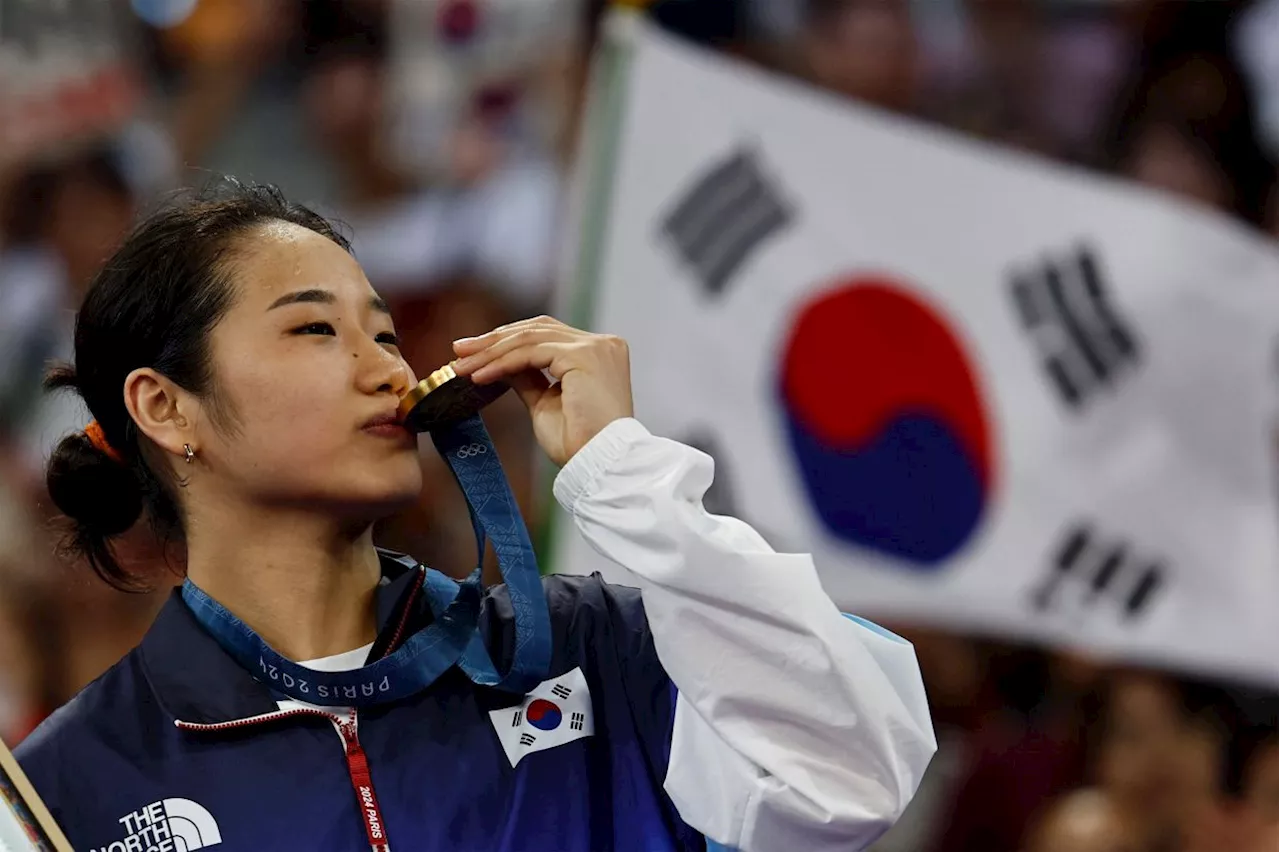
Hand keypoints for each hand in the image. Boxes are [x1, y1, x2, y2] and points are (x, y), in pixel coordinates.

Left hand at [452, 317, 633, 465]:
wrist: (600, 463)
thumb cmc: (578, 443)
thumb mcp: (546, 403)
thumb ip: (529, 378)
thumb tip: (502, 364)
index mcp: (598, 353)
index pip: (546, 334)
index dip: (508, 341)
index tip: (474, 353)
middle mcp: (602, 344)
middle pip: (537, 329)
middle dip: (493, 340)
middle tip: (459, 351)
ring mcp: (594, 347)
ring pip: (530, 338)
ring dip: (491, 352)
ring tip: (462, 366)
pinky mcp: (584, 355)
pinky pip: (531, 353)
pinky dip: (502, 363)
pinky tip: (480, 376)